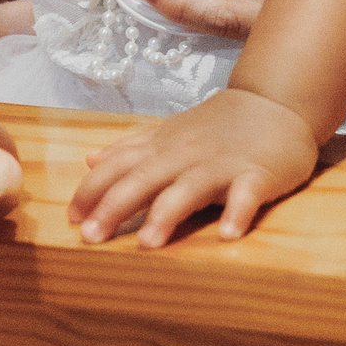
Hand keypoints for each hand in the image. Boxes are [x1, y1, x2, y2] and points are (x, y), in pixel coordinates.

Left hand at [68, 87, 317, 246]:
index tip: (70, 218)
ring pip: (190, 188)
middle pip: (145, 179)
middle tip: (90, 237)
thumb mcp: (169, 133)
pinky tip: (228, 235)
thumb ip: (130, 148)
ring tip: (147, 244)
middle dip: (115, 206)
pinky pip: (247, 194)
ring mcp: (222, 165)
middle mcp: (186, 156)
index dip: (93, 190)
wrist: (275, 102)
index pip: (119, 167)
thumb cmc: (218, 127)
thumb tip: (88, 160)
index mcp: (163, 149)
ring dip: (168, 213)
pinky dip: (238, 212)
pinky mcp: (258, 174)